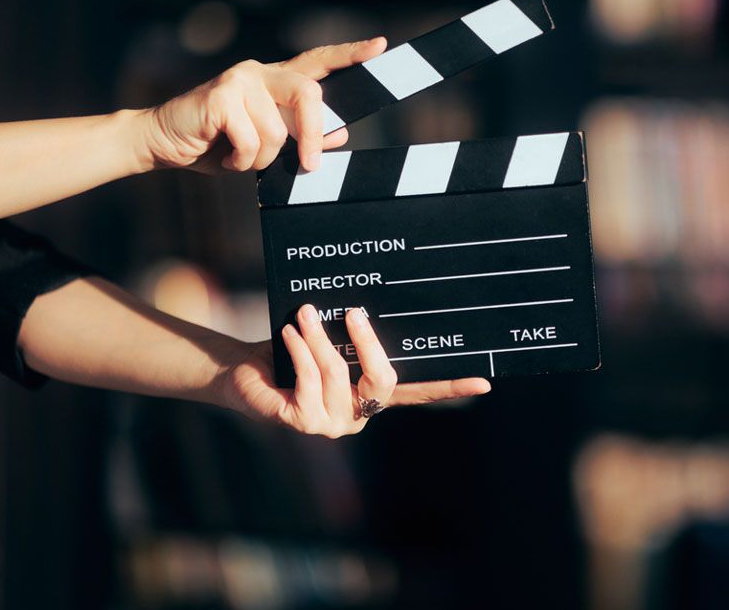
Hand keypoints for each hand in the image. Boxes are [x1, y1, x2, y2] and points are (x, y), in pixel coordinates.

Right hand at [139, 37, 387, 174]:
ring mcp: (240, 80)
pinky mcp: (221, 95)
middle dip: (312, 134)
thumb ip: (300, 137)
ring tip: (240, 157)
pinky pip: (252, 140)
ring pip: (278, 131)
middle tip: (309, 165)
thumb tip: (341, 135)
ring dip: (263, 158)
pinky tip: (225, 156)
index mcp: (275, 81)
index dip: (349, 53)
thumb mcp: (265, 145)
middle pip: (308, 94)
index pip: (318, 61)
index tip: (379, 45)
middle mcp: (260, 73)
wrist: (163, 143)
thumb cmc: (217, 144)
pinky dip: (242, 160)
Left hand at [215, 305, 491, 436]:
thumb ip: (350, 337)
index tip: (484, 383)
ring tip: (305, 313)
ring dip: (320, 338)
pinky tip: (290, 332)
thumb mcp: (328, 339)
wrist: (245, 372)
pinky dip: (301, 350)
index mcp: (372, 395)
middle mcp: (358, 414)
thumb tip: (367, 305)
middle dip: (367, 344)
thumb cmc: (290, 352)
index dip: (450, 388)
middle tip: (354, 312)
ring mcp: (332, 424)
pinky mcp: (303, 423)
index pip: (419, 392)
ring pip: (338, 375)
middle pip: (382, 382)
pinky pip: (311, 381)